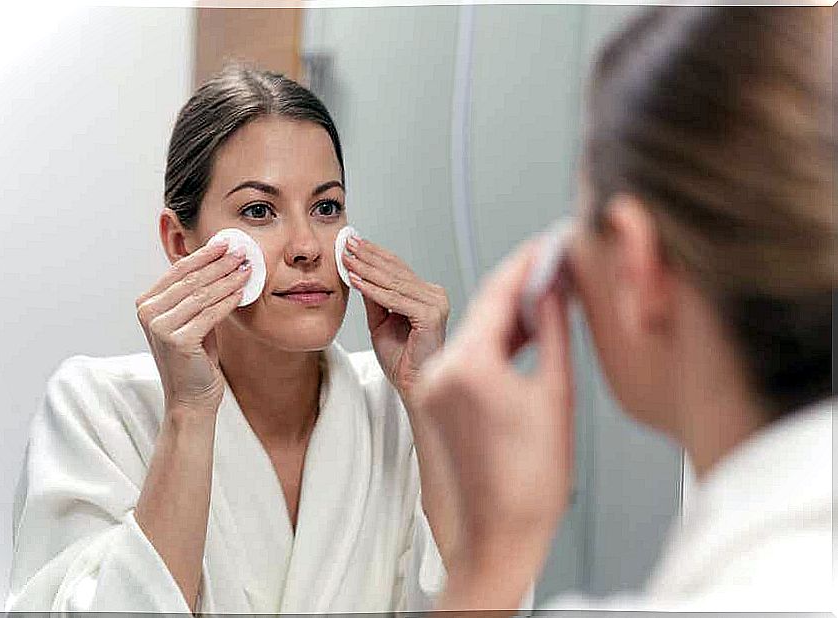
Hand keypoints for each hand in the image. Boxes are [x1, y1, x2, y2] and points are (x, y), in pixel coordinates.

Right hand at [136, 241, 249, 413]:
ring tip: (247, 268)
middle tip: (242, 251)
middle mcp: (148, 313)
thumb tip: (222, 260)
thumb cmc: (194, 357)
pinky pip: (210, 314)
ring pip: (202, 295)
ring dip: (228, 279)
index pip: (179, 270)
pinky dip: (228, 301)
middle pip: (191, 280)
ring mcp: (160, 327)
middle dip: (220, 263)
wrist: (190, 397)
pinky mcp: (177, 340)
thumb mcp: (191, 319)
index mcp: (147, 303)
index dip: (205, 254)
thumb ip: (196, 294)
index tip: (227, 243)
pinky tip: (242, 292)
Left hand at [342, 236, 449, 402]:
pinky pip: (395, 299)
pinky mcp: (431, 316)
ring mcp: (436, 304)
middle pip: (395, 270)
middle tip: (346, 242)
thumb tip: (357, 271)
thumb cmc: (401, 358)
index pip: (397, 268)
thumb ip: (373, 297)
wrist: (412, 385)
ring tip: (346, 258)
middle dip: (368, 256)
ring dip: (366, 269)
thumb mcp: (381, 321)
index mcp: (426, 294)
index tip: (351, 243)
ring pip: (393, 282)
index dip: (373, 254)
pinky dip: (373, 290)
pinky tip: (355, 280)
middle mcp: (435, 295)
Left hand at [414, 238, 575, 609]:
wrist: (499, 534)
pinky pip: (463, 355)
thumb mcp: (555, 395)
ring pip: (471, 331)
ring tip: (542, 297)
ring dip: (505, 314)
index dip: (526, 263)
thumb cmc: (533, 481)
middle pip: (480, 310)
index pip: (497, 293)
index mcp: (470, 365)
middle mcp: (441, 370)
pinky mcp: (434, 401)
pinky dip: (491, 341)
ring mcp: (433, 386)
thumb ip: (552, 332)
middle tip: (550, 266)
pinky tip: (520, 334)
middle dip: (517, 286)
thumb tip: (553, 289)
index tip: (547, 244)